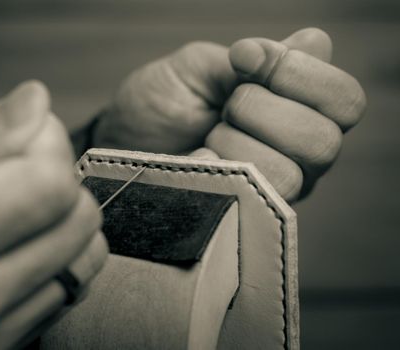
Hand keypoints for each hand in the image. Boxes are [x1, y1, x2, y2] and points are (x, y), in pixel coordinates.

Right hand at [0, 81, 107, 348]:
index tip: (28, 133)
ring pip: (84, 259)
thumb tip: (36, 104)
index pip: (48, 187)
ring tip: (17, 209)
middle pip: (76, 222)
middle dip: (57, 180)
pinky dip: (56, 259)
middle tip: (17, 170)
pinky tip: (17, 247)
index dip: (47, 145)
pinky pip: (68, 293)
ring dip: (63, 221)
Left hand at [93, 28, 365, 201]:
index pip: (343, 100)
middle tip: (222, 107)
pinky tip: (196, 160)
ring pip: (288, 176)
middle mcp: (295, 155)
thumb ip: (253, 60)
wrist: (120, 144)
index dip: (299, 74)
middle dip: (260, 111)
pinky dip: (219, 171)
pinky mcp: (241, 217)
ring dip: (236, 145)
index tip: (242, 58)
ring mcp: (270, 191)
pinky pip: (250, 202)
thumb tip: (314, 42)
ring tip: (205, 137)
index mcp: (295, 111)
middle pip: (323, 141)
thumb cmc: (160, 104)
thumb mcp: (199, 70)